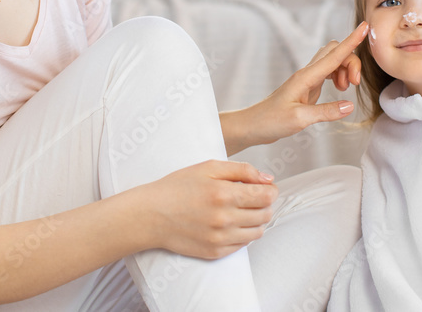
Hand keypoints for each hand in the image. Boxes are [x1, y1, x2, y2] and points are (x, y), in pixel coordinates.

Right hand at [142, 160, 276, 258]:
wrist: (151, 215)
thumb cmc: (177, 187)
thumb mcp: (208, 167)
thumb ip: (242, 170)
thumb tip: (268, 179)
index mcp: (224, 194)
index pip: (266, 196)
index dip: (270, 190)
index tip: (265, 187)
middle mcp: (225, 219)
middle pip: (265, 214)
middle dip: (264, 204)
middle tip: (252, 197)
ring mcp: (220, 238)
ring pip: (257, 232)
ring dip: (256, 220)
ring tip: (242, 211)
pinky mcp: (215, 252)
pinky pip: (243, 245)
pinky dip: (243, 234)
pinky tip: (230, 223)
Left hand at [223, 22, 368, 152]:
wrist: (254, 125)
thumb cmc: (271, 121)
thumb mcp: (300, 120)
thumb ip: (326, 112)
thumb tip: (350, 105)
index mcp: (306, 77)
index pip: (334, 54)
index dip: (351, 40)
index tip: (365, 26)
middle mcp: (307, 73)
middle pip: (335, 52)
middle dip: (352, 61)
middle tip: (354, 84)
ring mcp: (307, 78)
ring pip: (333, 61)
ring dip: (346, 70)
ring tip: (346, 89)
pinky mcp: (308, 85)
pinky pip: (328, 71)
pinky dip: (339, 75)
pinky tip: (340, 89)